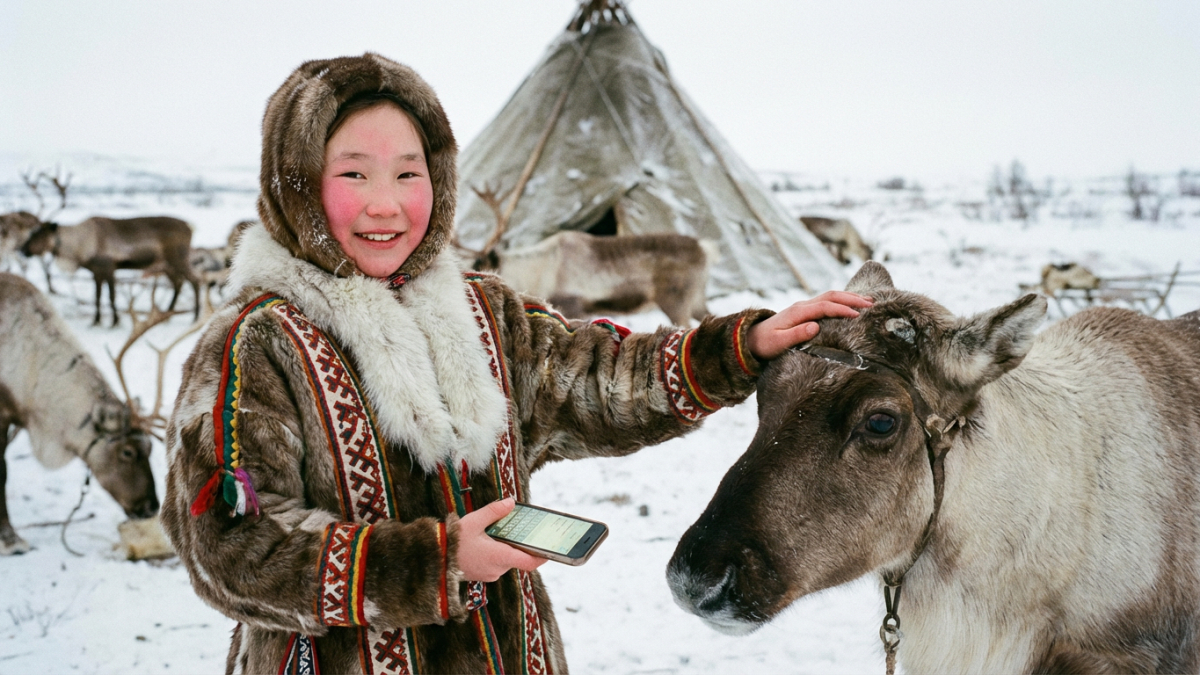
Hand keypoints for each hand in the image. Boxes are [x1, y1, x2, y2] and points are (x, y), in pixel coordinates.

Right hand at [457, 498, 546, 581]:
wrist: (432, 559)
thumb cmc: (452, 541)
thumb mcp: (474, 521)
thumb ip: (494, 512)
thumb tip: (511, 502)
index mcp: (499, 556)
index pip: (529, 562)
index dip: (542, 556)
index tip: (550, 549)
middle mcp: (497, 568)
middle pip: (517, 557)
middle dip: (518, 544)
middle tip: (518, 529)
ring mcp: (489, 574)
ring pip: (506, 560)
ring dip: (505, 548)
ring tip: (497, 532)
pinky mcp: (481, 574)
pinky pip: (495, 564)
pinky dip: (495, 553)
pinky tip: (486, 541)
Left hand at [747, 291, 872, 359]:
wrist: (751, 338)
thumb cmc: (765, 344)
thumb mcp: (778, 343)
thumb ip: (796, 335)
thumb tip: (815, 326)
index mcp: (797, 312)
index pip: (824, 306)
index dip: (841, 309)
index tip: (858, 315)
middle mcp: (802, 306)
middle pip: (830, 296)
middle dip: (852, 298)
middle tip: (871, 304)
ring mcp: (804, 306)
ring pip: (830, 296)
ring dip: (849, 297)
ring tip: (869, 301)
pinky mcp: (806, 311)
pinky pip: (827, 301)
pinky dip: (843, 300)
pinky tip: (853, 304)